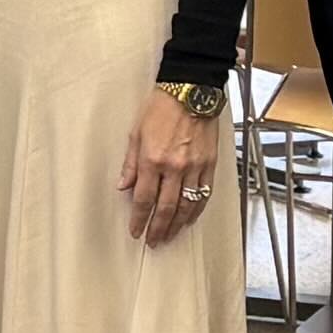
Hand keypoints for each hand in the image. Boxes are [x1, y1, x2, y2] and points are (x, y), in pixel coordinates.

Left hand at [119, 81, 221, 251]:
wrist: (191, 90)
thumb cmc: (161, 106)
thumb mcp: (136, 132)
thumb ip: (130, 163)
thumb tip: (123, 185)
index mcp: (152, 159)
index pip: (144, 198)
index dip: (139, 219)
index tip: (136, 231)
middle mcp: (174, 167)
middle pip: (166, 207)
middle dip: (158, 228)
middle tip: (153, 241)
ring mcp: (194, 167)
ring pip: (187, 205)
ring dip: (177, 224)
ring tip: (170, 236)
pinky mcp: (210, 164)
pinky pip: (204, 193)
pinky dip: (197, 209)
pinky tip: (190, 219)